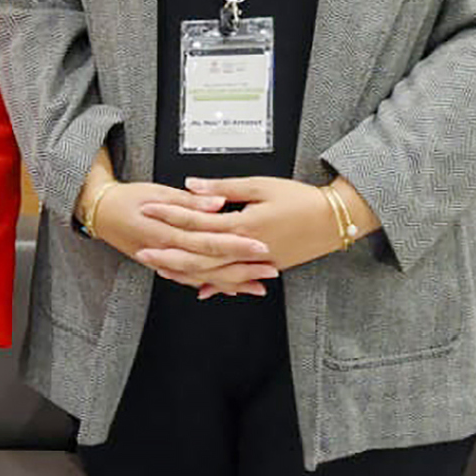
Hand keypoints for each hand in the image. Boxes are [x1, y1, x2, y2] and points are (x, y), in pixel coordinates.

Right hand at [93, 179, 279, 296]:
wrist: (99, 212)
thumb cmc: (125, 198)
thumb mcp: (157, 191)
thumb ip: (190, 201)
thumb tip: (218, 203)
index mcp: (166, 231)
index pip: (209, 241)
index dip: (237, 246)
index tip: (261, 246)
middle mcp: (166, 251)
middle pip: (210, 265)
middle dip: (242, 269)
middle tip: (270, 269)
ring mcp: (163, 262)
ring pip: (203, 277)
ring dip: (232, 282)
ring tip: (259, 284)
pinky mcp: (162, 265)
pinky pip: (189, 280)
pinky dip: (210, 285)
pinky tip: (229, 288)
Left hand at [141, 177, 360, 294]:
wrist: (335, 220)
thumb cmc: (300, 198)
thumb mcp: (261, 185)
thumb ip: (224, 188)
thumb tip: (191, 185)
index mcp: (242, 225)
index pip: (196, 223)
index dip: (169, 216)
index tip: (147, 210)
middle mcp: (246, 248)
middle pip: (198, 255)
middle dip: (167, 253)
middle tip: (140, 251)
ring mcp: (256, 262)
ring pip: (213, 272)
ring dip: (185, 272)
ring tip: (161, 269)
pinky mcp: (265, 268)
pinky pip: (234, 279)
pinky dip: (216, 285)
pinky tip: (200, 290)